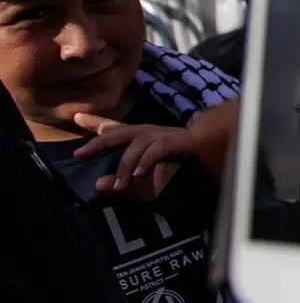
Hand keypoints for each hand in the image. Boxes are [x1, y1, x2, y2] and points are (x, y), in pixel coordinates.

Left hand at [72, 115, 195, 196]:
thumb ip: (127, 185)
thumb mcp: (151, 184)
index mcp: (146, 140)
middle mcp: (154, 134)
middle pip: (122, 132)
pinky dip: (148, 160)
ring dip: (127, 163)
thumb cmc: (186, 170)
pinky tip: (140, 173)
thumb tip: (98, 184)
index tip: (76, 117)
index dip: (97, 122)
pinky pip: (159, 148)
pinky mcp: (181, 142)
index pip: (118, 129)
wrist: (219, 159)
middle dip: (100, 141)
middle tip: (80, 153)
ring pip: (139, 142)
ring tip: (120, 183)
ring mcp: (168, 136)